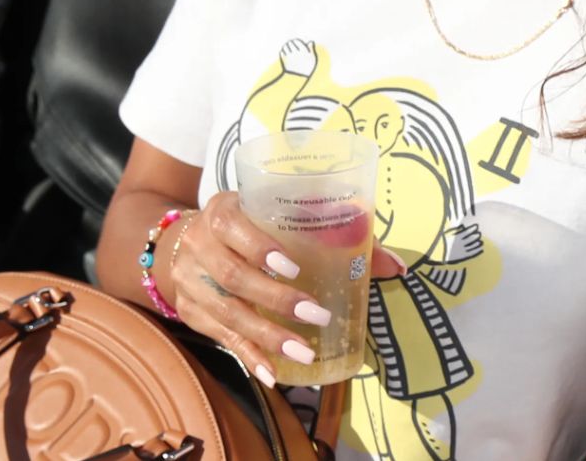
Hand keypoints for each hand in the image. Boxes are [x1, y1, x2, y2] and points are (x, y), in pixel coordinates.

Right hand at [162, 191, 326, 386]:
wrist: (194, 238)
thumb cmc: (254, 222)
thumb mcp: (282, 213)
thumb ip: (338, 231)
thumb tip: (395, 266)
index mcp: (222, 212)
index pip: (233, 227)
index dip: (260, 248)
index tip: (294, 268)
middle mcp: (199, 245)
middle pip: (232, 277)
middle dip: (275, 300)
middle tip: (316, 316)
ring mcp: (190, 282)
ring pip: (227, 312)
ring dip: (267, 336)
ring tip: (303, 352)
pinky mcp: (192, 312)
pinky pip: (221, 337)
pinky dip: (248, 355)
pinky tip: (271, 372)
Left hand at [278, 38, 317, 76]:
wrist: (299, 77)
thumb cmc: (307, 68)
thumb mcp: (312, 58)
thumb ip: (311, 49)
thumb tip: (310, 42)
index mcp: (303, 51)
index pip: (298, 42)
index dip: (296, 41)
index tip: (295, 41)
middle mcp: (296, 52)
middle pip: (291, 44)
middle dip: (290, 42)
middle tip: (290, 42)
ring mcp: (289, 56)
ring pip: (286, 47)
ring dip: (286, 45)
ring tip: (286, 45)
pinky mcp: (284, 60)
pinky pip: (282, 52)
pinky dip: (282, 51)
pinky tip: (283, 51)